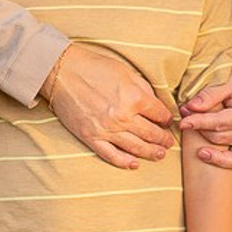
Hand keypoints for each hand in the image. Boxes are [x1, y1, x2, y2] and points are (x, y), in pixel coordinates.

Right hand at [46, 43, 176, 169]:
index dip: (166, 119)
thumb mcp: (125, 72)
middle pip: (151, 133)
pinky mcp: (91, 137)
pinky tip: (135, 164)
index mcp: (134, 97)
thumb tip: (156, 105)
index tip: (167, 121)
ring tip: (160, 154)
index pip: (159, 114)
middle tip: (169, 142)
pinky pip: (111, 155)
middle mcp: (123, 116)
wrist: (62, 71)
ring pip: (136, 147)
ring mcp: (106, 129)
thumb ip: (143, 89)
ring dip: (151, 152)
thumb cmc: (94, 67)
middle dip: (163, 139)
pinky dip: (124, 162)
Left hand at [180, 59, 231, 186]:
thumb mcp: (227, 79)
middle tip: (184, 122)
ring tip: (197, 151)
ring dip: (212, 153)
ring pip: (229, 155)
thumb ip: (210, 95)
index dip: (199, 122)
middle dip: (201, 132)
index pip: (220, 123)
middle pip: (221, 139)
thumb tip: (191, 108)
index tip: (183, 120)